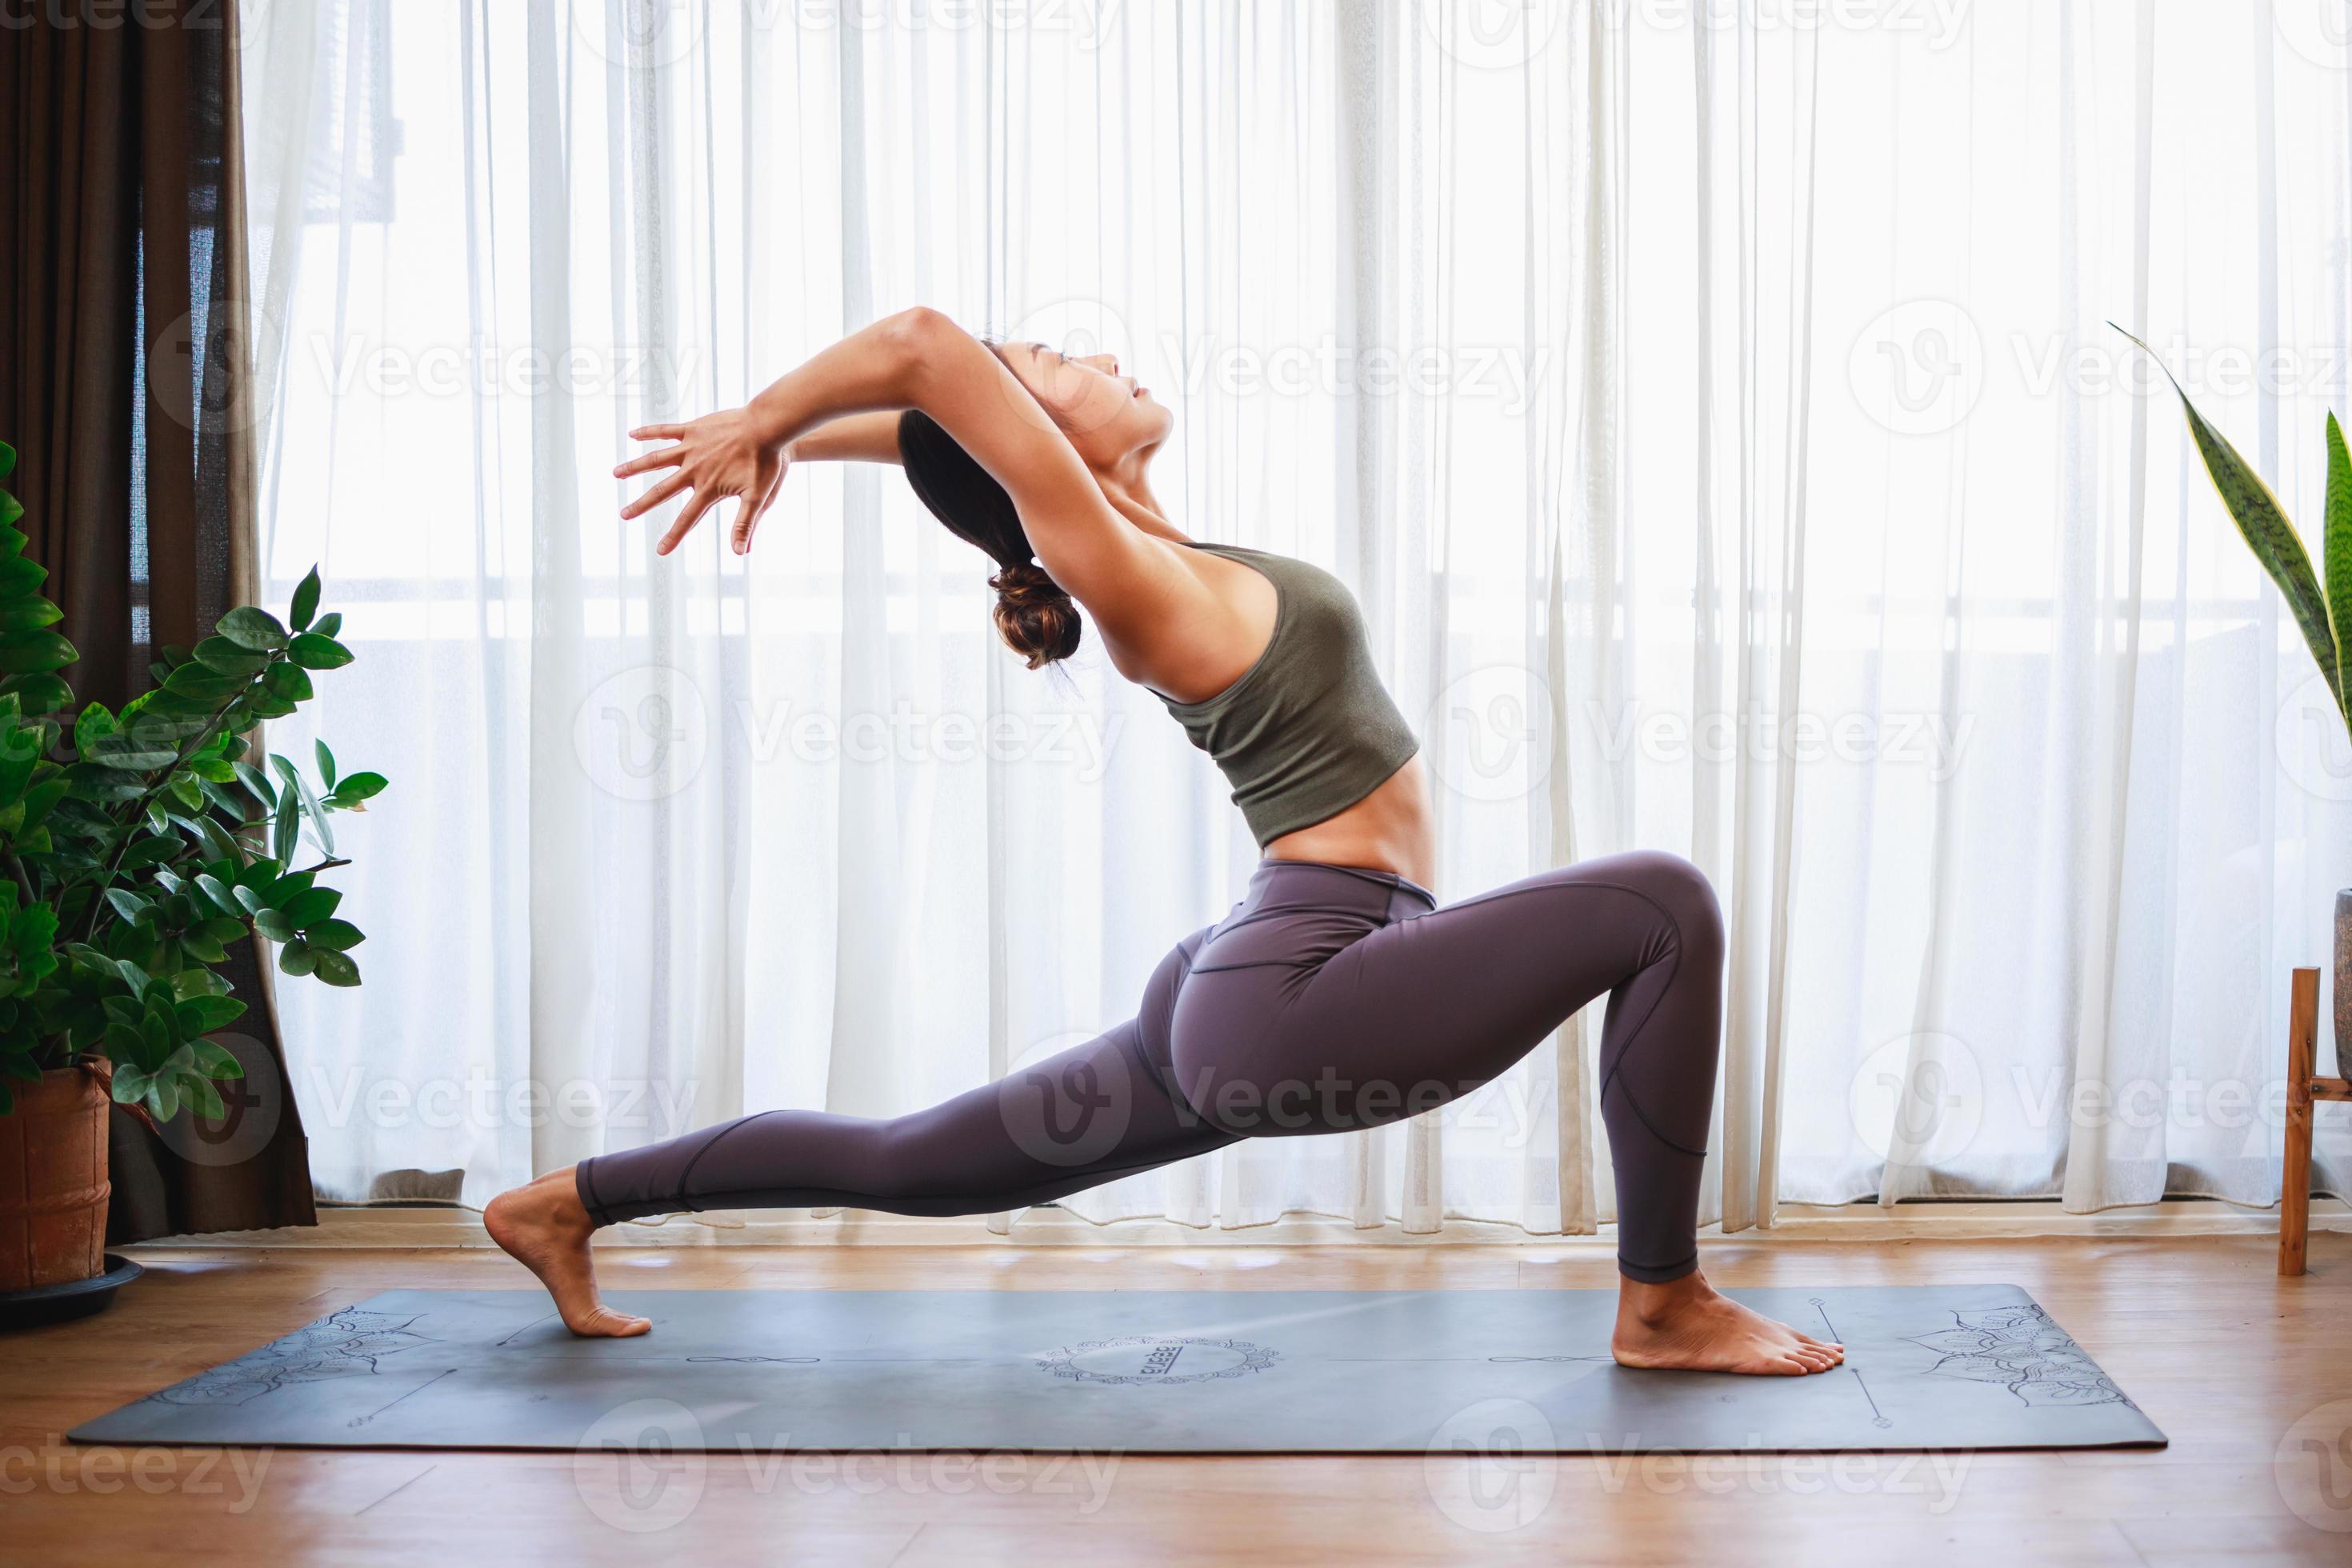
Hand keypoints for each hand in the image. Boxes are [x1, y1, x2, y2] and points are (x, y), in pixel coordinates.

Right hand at [614, 409, 789, 555]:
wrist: (768, 426)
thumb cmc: (766, 463)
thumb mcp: (759, 497)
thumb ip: (744, 524)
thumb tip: (740, 553)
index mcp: (709, 488)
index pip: (688, 518)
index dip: (674, 536)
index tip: (660, 550)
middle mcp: (694, 469)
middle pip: (662, 490)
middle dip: (642, 504)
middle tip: (624, 514)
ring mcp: (692, 447)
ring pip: (656, 459)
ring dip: (635, 467)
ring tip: (616, 473)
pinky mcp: (694, 429)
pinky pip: (666, 431)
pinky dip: (648, 433)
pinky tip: (632, 435)